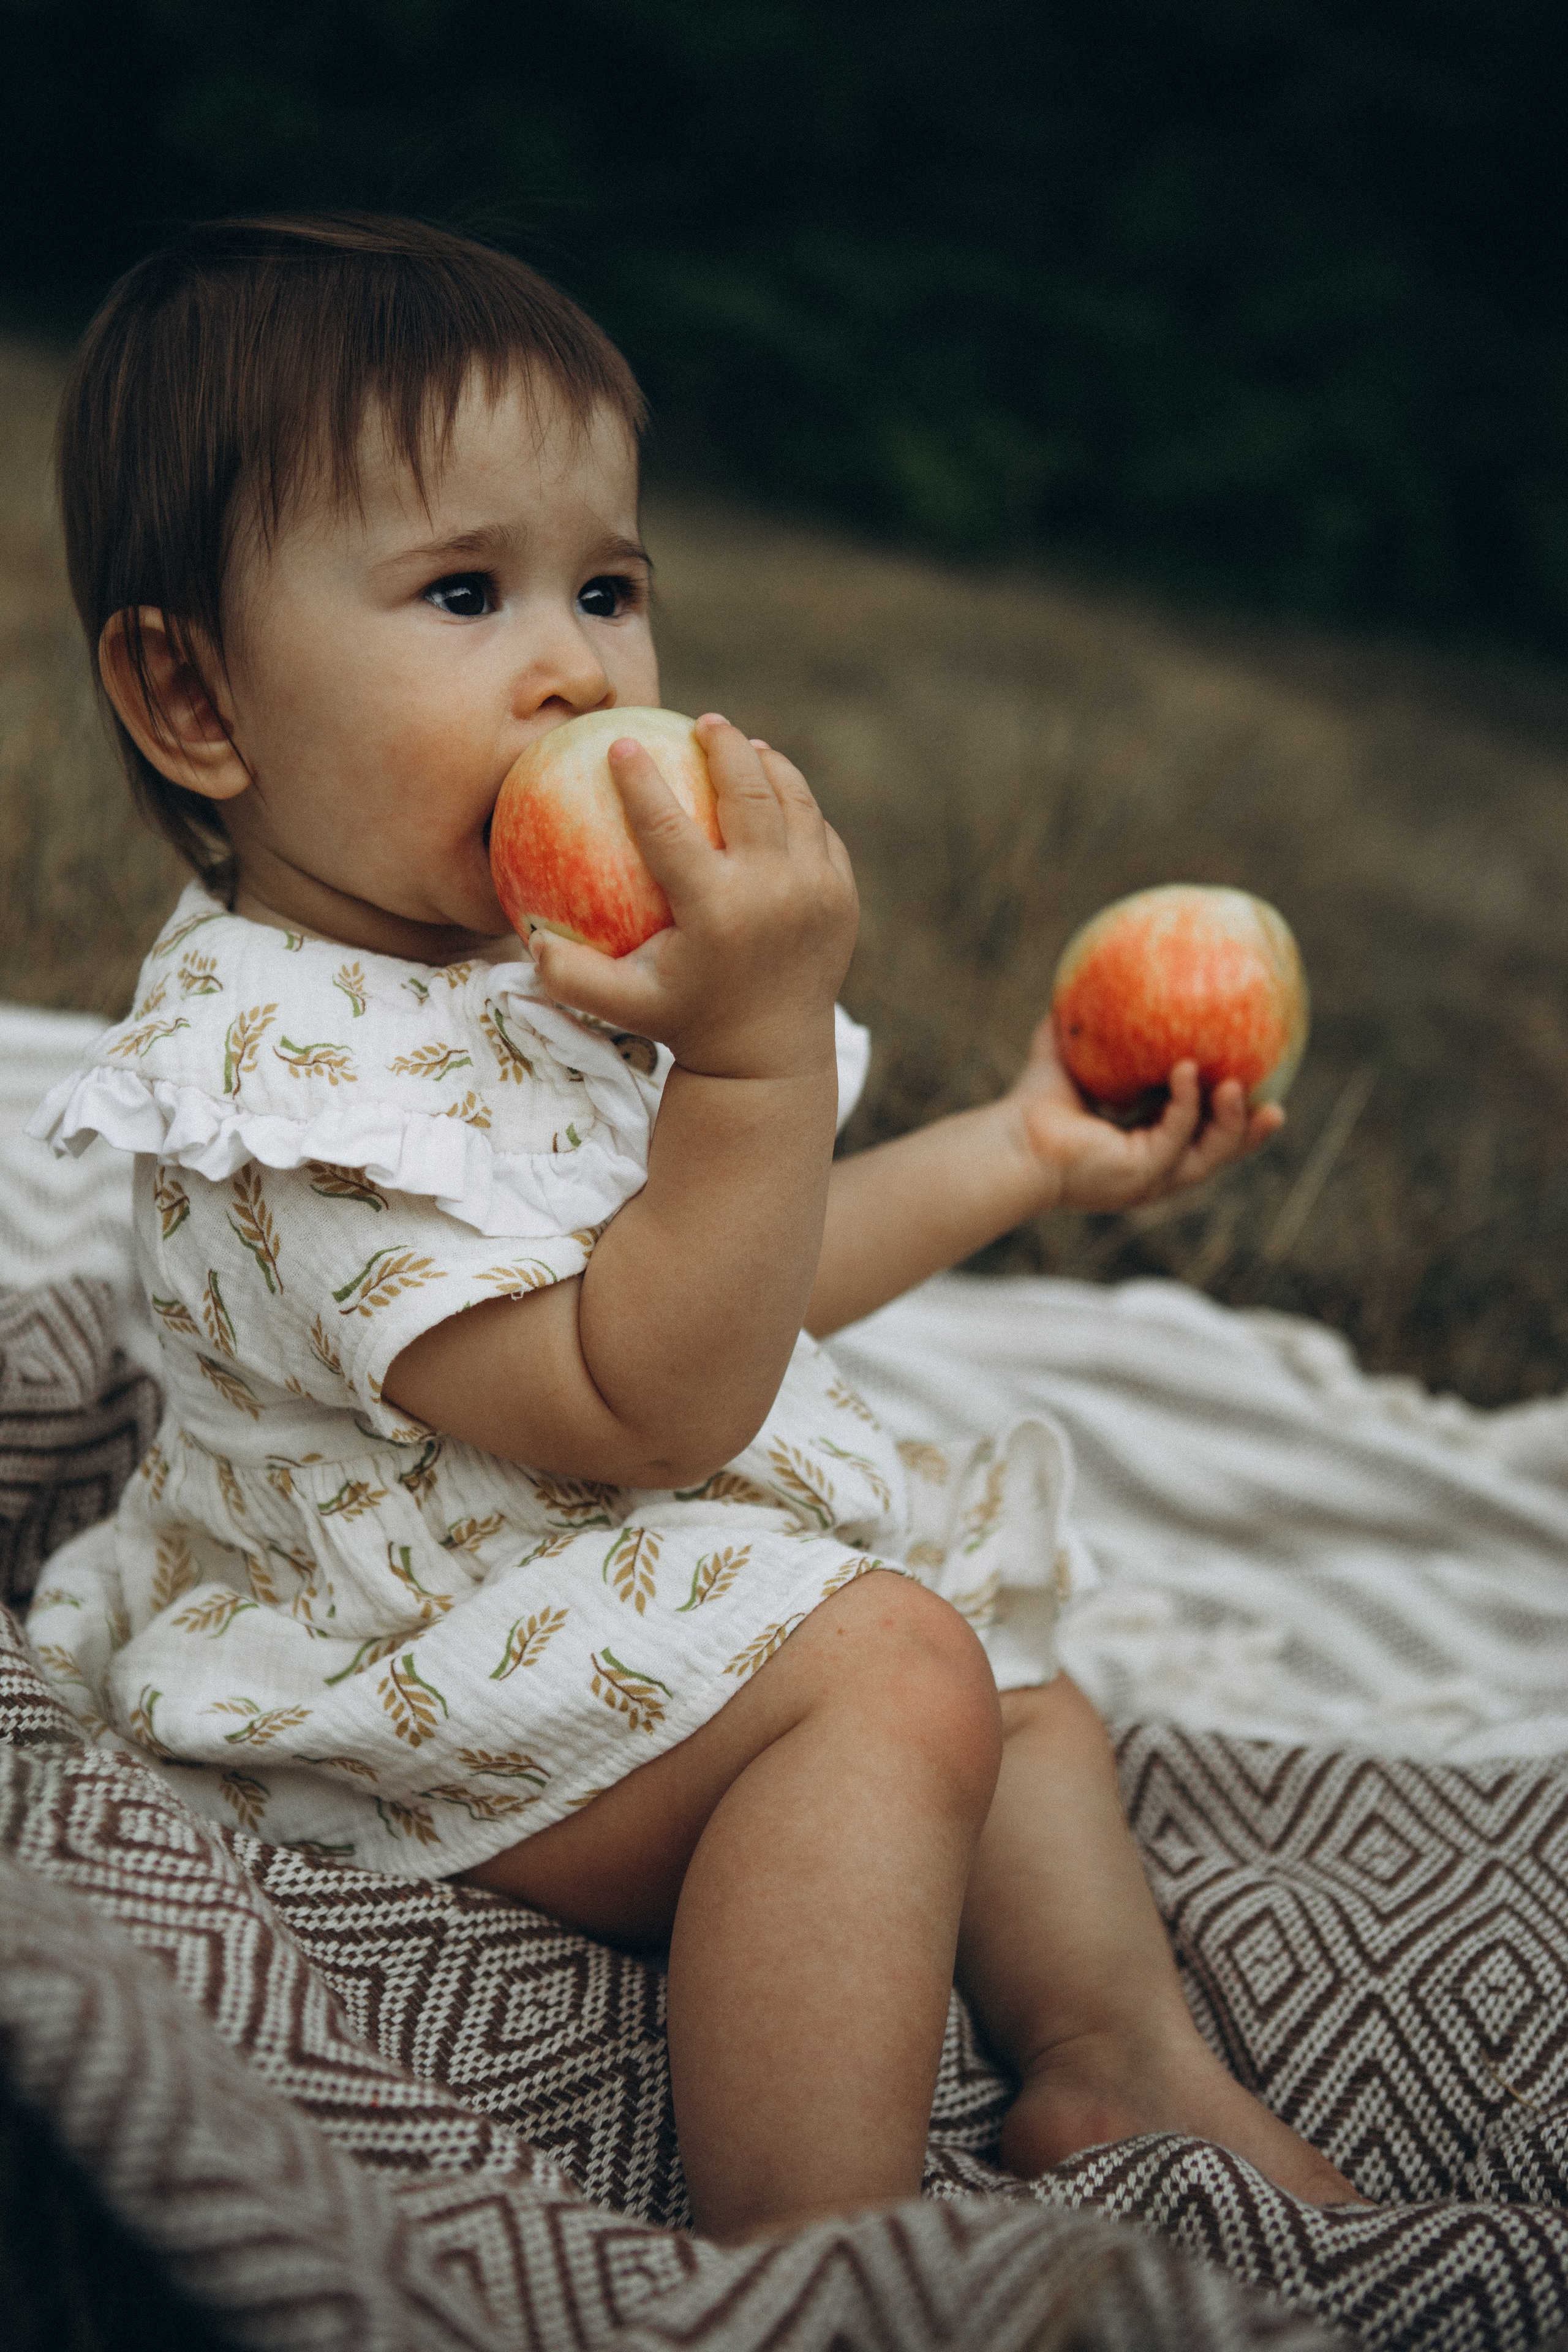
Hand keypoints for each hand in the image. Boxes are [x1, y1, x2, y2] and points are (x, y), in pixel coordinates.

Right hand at [525, 716, 857, 1082]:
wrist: (769, 1057)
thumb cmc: (684, 1021)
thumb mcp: (622, 1005)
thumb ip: (569, 975)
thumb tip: (525, 934)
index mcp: (717, 910)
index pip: (670, 826)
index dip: (641, 781)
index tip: (621, 744)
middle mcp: (774, 893)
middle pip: (749, 792)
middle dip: (725, 746)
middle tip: (702, 724)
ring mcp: (818, 892)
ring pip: (796, 802)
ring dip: (769, 765)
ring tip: (745, 745)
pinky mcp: (844, 897)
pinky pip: (821, 833)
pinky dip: (797, 806)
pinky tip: (776, 792)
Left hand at [1006, 1016, 1284, 1214]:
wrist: (1009, 1141)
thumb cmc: (1031, 1105)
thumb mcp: (1066, 1056)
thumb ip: (1081, 1022)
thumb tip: (1086, 972)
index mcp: (1145, 1147)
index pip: (1201, 1136)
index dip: (1232, 1118)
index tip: (1259, 1086)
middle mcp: (1153, 1170)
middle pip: (1219, 1156)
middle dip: (1250, 1133)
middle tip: (1278, 1107)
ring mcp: (1148, 1178)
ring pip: (1210, 1155)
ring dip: (1231, 1122)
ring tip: (1238, 1085)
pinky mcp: (1139, 1176)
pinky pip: (1175, 1136)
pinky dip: (1185, 1103)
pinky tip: (1185, 1070)